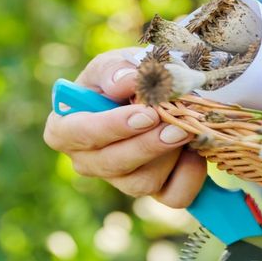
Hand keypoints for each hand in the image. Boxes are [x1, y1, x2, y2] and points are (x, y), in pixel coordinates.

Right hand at [43, 48, 206, 207]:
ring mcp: (120, 180)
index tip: (145, 114)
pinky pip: (173, 196)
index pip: (76, 135)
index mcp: (65, 128)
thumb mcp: (116, 64)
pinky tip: (195, 151)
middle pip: (112, 164)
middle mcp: (87, 161)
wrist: (160, 92)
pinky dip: (190, 175)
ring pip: (142, 183)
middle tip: (177, 126)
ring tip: (187, 129)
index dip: (111, 127)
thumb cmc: (126, 77)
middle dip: (148, 145)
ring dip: (170, 155)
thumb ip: (117, 70)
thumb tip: (125, 83)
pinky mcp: (153, 191)